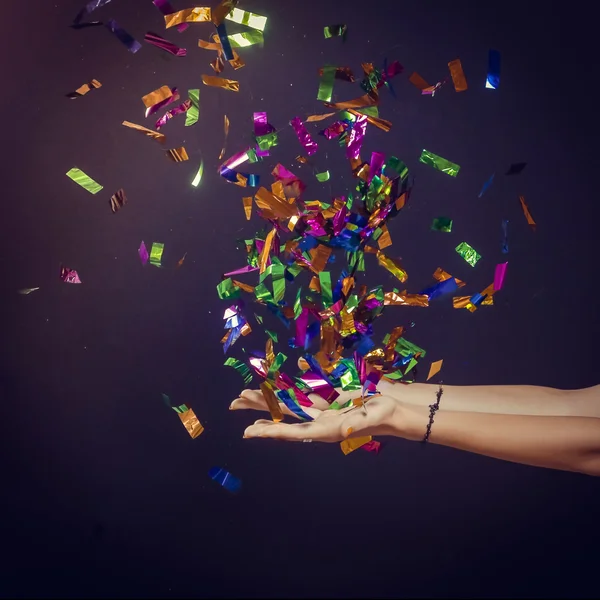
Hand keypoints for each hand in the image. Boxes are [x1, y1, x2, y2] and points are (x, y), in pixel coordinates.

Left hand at [230, 388, 414, 442]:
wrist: (396, 407)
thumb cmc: (386, 414)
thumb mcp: (373, 418)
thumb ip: (358, 425)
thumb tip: (343, 432)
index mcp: (327, 430)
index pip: (293, 432)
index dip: (271, 431)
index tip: (249, 432)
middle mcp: (319, 421)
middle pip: (283, 415)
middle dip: (259, 409)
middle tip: (234, 403)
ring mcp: (322, 409)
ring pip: (289, 402)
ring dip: (269, 397)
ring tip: (246, 395)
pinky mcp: (328, 398)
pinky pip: (304, 391)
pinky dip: (289, 387)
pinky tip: (276, 382)